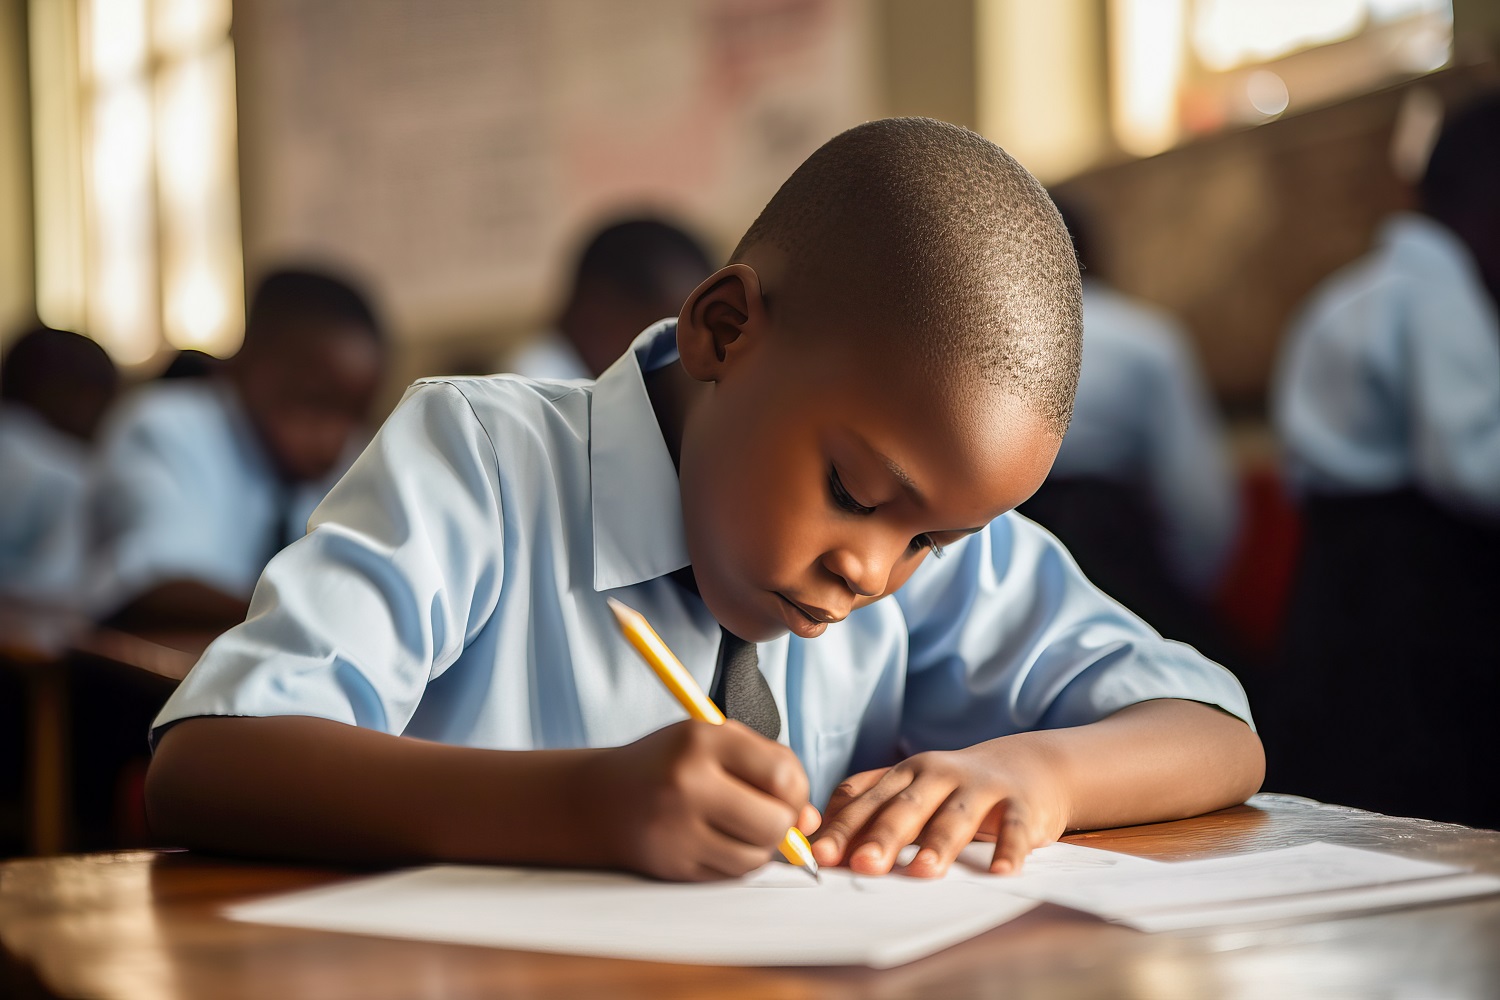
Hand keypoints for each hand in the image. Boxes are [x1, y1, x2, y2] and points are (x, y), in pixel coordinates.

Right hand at [585, 720, 817, 880]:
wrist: (599, 799)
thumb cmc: (669, 764)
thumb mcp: (713, 742)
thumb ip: (768, 767)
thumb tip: (811, 819)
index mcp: (702, 740)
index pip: (783, 775)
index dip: (796, 788)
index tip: (784, 790)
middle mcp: (688, 782)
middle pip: (775, 822)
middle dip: (784, 823)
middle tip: (770, 814)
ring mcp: (677, 828)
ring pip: (758, 856)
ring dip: (762, 847)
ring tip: (741, 826)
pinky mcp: (672, 864)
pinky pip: (732, 875)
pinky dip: (737, 862)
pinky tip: (719, 841)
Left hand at [810, 736, 1068, 877]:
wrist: (1026, 766)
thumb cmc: (953, 789)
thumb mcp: (909, 790)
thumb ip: (867, 810)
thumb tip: (819, 845)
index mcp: (904, 774)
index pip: (866, 799)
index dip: (843, 827)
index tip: (821, 856)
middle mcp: (938, 775)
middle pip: (905, 807)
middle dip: (883, 836)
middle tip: (863, 865)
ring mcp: (979, 787)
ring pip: (955, 816)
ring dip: (939, 844)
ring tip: (923, 872)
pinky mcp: (1020, 803)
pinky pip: (1014, 827)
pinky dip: (1008, 849)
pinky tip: (1000, 872)